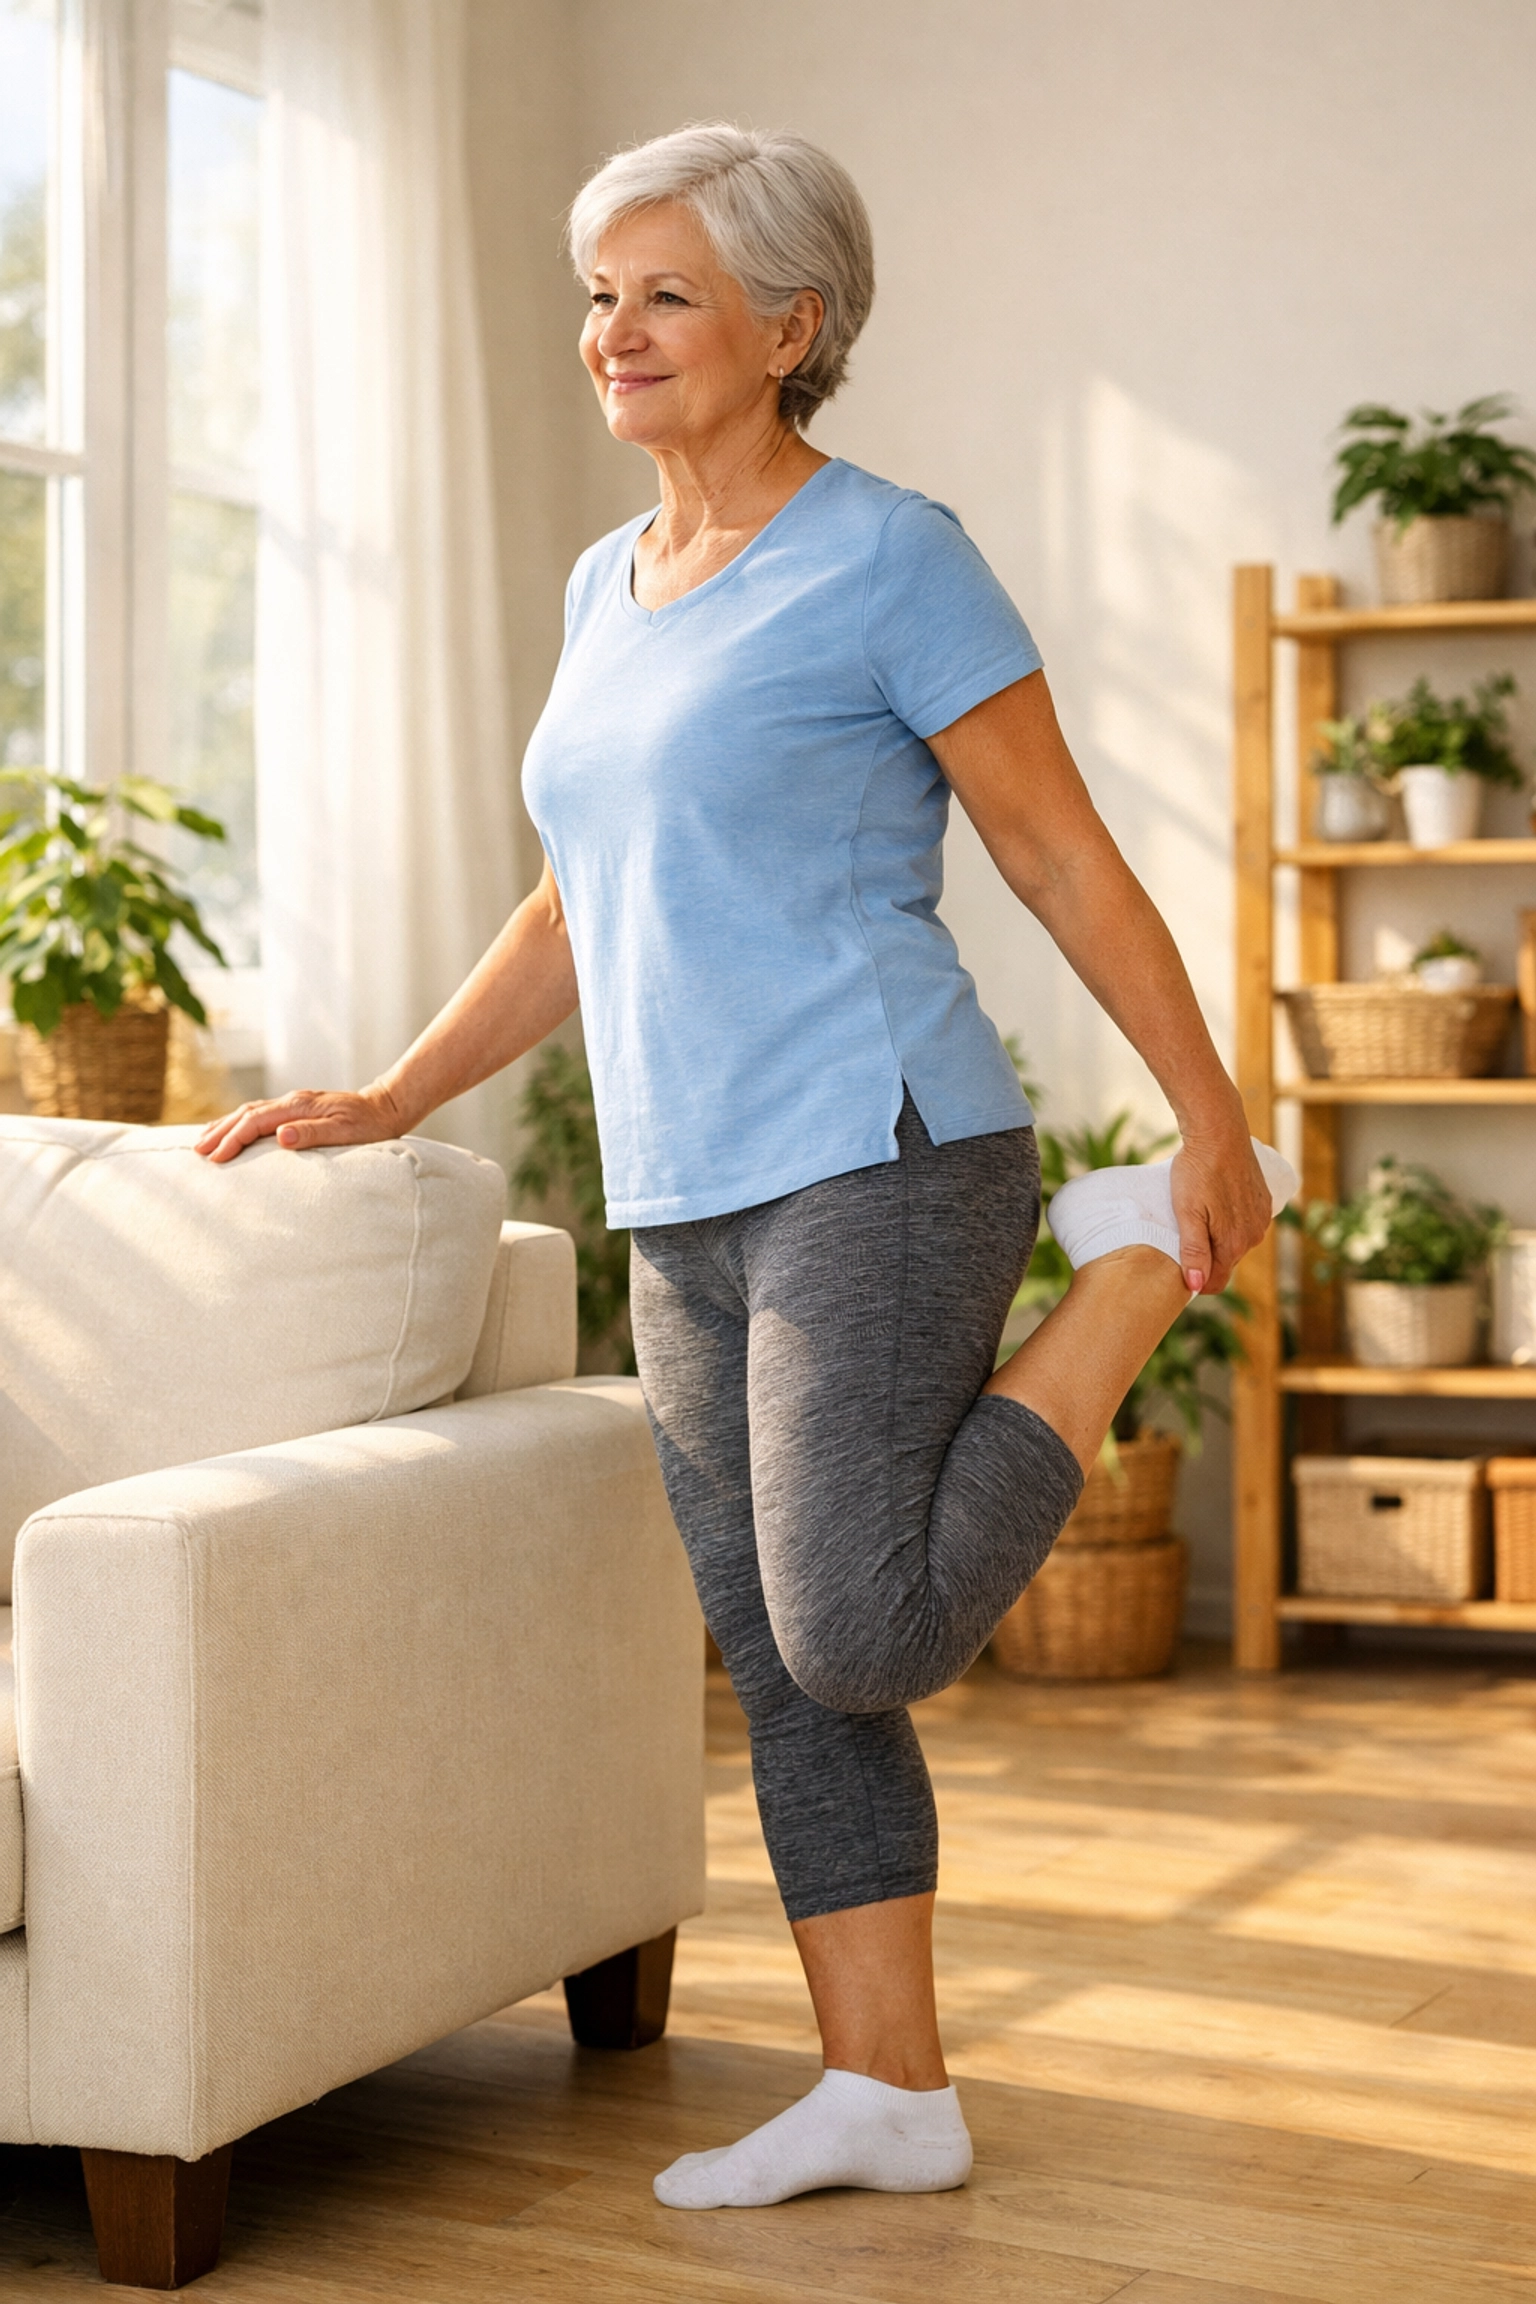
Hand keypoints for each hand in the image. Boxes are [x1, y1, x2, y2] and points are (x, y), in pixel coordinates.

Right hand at [194, 1083, 407, 1163]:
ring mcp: (292, 1103)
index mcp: (298, 1106)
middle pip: (245, 1114)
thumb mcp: (345, 1132)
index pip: (255, 1122)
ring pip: (249, 1111)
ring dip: (225, 1125)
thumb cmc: (368, 1124)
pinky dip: (239, 1121)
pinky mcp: (296, 1108)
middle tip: (198, 1152)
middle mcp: (291, 1101)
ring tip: (204, 1141)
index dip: (233, 1139)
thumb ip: (313, 1134)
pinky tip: (232, 1130)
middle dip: (219, 1132)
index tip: (216, 1158)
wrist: (385, 1107)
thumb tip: (281, 1136)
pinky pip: (259, 1113)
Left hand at [1169, 1126, 1270, 1295]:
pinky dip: (1229, 1220)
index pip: (1216, 1281)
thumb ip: (1193, 1251)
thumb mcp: (1187, 1213)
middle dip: (1206, 1256)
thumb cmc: (1197, 1171)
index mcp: (1235, 1243)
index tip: (1178, 1266)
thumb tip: (1196, 1286)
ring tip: (1196, 1215)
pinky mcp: (1263, 1200)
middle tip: (1182, 1234)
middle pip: (1226, 1261)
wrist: (1219, 1131)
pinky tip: (1214, 1203)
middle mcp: (1254, 1235)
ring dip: (1217, 1236)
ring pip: (1235, 1241)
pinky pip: (1244, 1223)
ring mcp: (1261, 1217)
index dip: (1196, 1280)